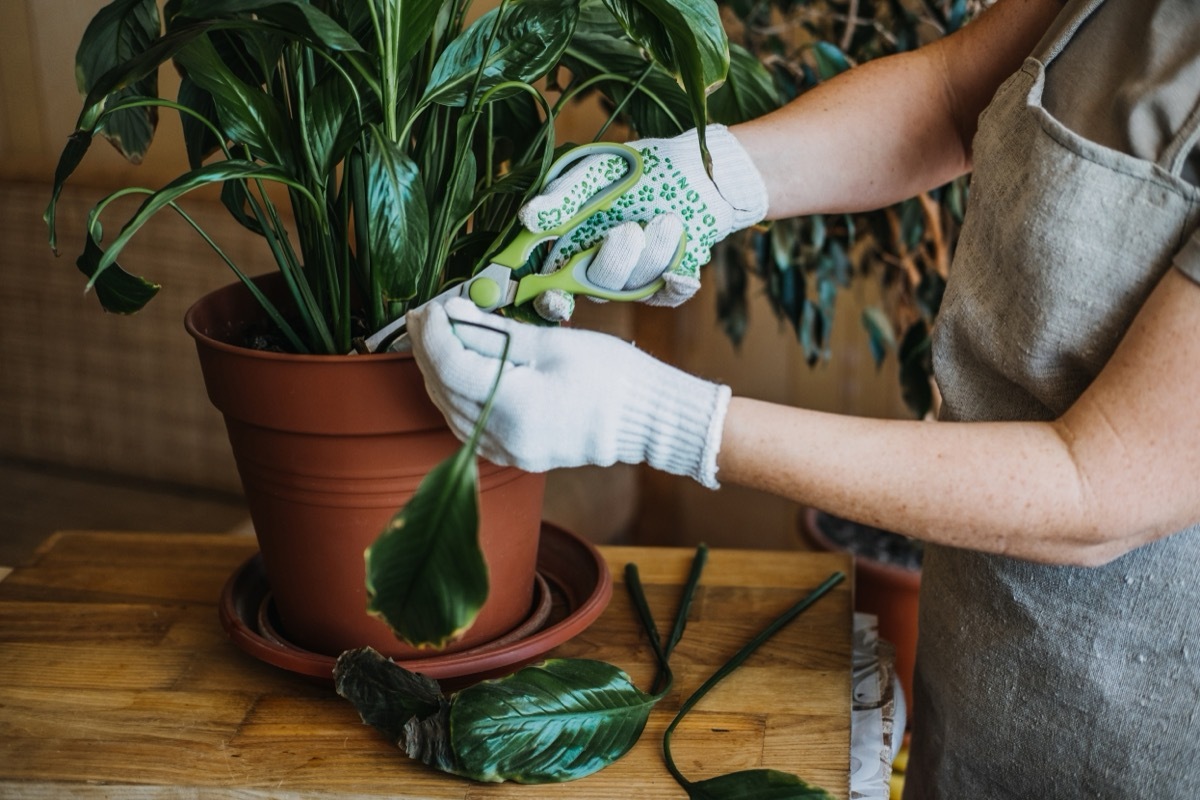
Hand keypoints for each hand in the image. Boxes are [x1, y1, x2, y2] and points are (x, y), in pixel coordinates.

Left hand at [407, 297, 731, 488]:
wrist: (648, 419)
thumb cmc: (612, 376)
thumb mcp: (552, 343)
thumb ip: (495, 334)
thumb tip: (454, 314)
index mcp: (515, 407)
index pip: (452, 366)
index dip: (433, 333)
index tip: (429, 306)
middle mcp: (504, 438)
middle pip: (445, 390)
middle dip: (429, 350)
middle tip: (426, 315)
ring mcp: (509, 452)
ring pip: (451, 410)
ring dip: (439, 373)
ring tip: (438, 337)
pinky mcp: (515, 454)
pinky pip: (470, 424)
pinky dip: (457, 395)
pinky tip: (459, 370)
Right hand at [519, 124, 767, 320]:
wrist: (698, 172)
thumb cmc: (640, 169)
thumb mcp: (598, 171)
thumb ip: (565, 195)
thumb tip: (528, 218)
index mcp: (571, 245)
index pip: (550, 285)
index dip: (548, 299)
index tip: (556, 296)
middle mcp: (598, 268)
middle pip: (596, 289)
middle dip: (614, 262)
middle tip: (630, 230)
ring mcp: (633, 280)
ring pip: (634, 288)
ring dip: (653, 253)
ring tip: (669, 219)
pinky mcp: (666, 283)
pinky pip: (667, 295)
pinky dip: (676, 282)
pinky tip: (684, 261)